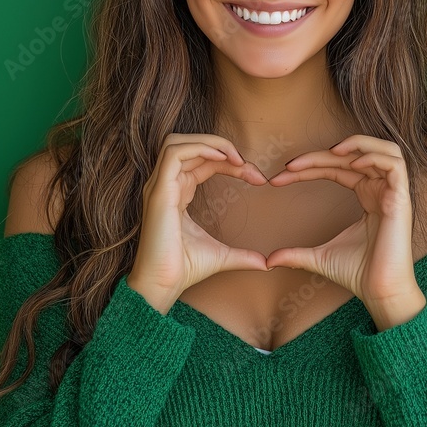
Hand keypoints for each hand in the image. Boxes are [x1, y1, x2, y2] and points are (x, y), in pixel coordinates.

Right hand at [126, 133, 269, 312]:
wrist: (164, 284)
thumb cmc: (185, 269)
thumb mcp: (222, 255)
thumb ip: (244, 255)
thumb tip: (267, 264)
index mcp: (177, 193)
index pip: (203, 162)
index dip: (231, 163)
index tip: (257, 178)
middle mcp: (166, 185)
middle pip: (192, 147)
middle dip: (223, 148)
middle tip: (249, 165)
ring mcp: (159, 186)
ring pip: (178, 142)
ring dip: (210, 143)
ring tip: (236, 158)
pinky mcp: (159, 191)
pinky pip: (174, 154)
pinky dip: (198, 148)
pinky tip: (221, 158)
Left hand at [266, 134, 422, 306]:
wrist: (380, 291)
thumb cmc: (358, 274)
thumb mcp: (319, 257)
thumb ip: (295, 254)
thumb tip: (269, 260)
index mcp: (366, 196)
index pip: (336, 168)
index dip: (309, 166)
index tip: (279, 177)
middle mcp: (380, 190)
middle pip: (352, 156)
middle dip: (319, 156)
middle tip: (290, 165)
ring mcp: (393, 192)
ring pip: (382, 149)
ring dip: (356, 143)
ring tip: (330, 151)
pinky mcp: (401, 199)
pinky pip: (395, 164)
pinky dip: (374, 156)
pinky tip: (351, 163)